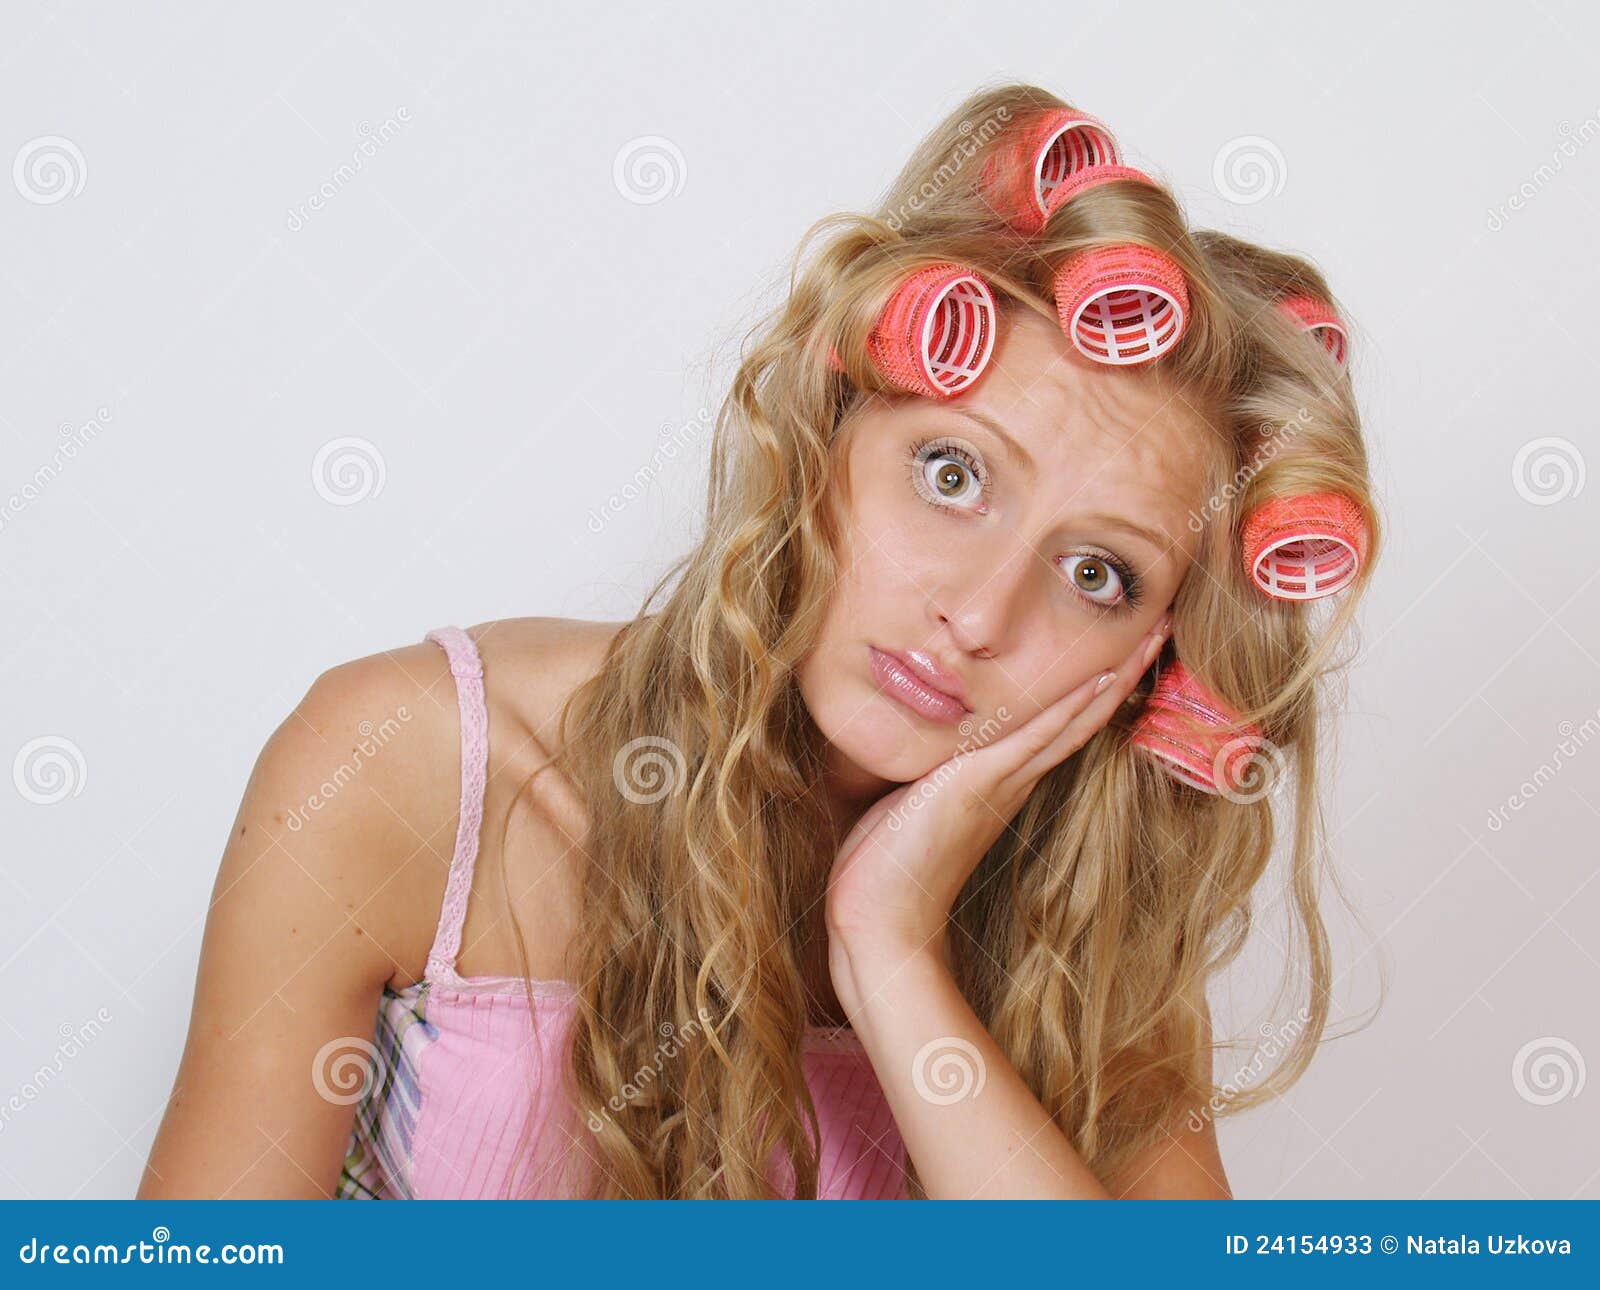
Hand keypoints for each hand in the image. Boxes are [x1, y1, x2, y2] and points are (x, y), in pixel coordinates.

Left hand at [824, 614, 1170, 977]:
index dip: (1090, 687)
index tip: (1122, 648)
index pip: (1056, 724)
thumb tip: (913, 749)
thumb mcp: (905, 800)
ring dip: (1115, 676)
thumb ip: (921, 773)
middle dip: (1122, 671)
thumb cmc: (885, 869)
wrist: (880, 921)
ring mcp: (1003, 781)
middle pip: (1081, 716)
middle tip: (1161, 626)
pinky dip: (1074, 705)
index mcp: (998, 782)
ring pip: (1072, 719)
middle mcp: (1012, 780)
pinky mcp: (983, 781)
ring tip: (1153, 634)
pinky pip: (1040, 735)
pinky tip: (1105, 676)